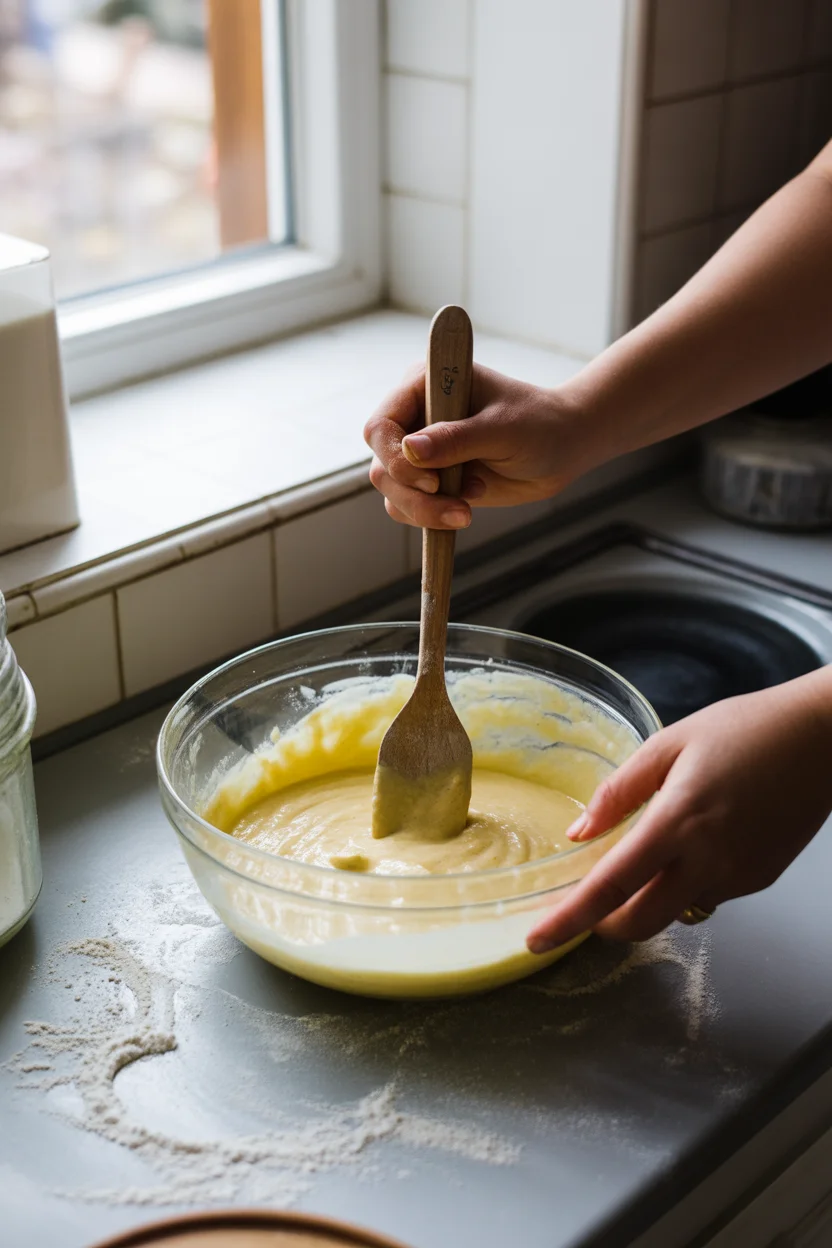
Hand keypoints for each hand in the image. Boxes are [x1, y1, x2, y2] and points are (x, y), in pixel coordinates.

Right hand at [364, 363, 586, 529]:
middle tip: (459, 504)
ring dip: (424, 509)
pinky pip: (406, 506)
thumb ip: (457, 439)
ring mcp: (420, 451)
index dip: (396, 458)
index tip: (432, 480)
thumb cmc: (538, 424)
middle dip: (415, 493)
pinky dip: (429, 516)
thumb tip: (410, 450)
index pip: (381, 426)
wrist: (562, 448)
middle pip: (382, 465)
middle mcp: (415, 417)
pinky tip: (465, 511)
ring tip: (467, 510)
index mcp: (424, 386)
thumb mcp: (502, 429)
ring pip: (392, 490)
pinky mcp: (431, 479)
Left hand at [527, 668, 831, 950]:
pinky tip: (690, 847)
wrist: (821, 739)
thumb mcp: (669, 743)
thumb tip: (579, 833)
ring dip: (645, 903)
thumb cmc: (747, 729)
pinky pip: (707, 897)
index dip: (569, 919)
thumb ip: (619, 792)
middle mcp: (708, 860)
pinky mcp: (759, 880)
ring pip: (675, 913)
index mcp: (678, 822)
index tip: (536, 938)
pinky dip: (684, 885)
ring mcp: (738, 876)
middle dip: (603, 926)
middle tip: (584, 904)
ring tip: (639, 862)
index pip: (610, 887)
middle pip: (640, 923)